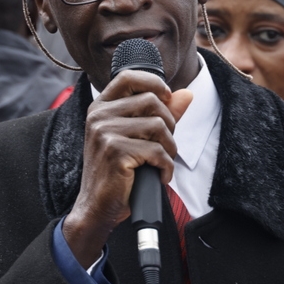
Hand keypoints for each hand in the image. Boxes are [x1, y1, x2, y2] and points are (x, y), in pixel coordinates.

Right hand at [63, 70, 192, 267]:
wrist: (97, 207)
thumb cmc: (116, 172)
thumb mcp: (135, 138)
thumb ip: (159, 113)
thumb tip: (186, 95)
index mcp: (100, 108)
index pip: (128, 76)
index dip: (153, 82)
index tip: (166, 98)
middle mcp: (99, 116)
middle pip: (151, 101)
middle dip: (169, 124)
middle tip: (164, 146)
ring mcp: (105, 133)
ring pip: (158, 126)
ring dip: (169, 148)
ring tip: (161, 163)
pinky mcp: (115, 152)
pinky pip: (157, 151)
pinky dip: (166, 167)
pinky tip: (160, 176)